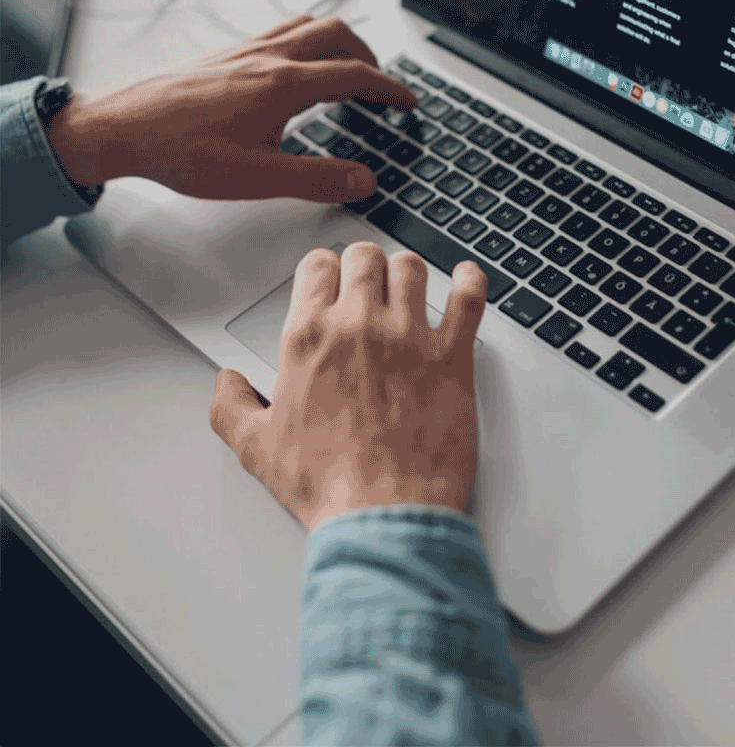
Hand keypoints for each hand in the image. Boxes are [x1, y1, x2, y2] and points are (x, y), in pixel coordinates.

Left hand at [44, 14, 416, 201]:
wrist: (124, 127)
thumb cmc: (182, 150)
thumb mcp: (258, 177)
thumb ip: (317, 179)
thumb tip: (363, 180)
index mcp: (282, 84)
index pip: (354, 75)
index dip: (389, 89)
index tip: (408, 102)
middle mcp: (267, 57)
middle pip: (336, 35)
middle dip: (369, 56)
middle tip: (382, 85)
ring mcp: (246, 50)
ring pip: (308, 26)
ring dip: (339, 41)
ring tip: (350, 68)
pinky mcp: (228, 55)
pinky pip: (280, 31)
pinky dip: (306, 41)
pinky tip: (297, 67)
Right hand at [209, 243, 487, 531]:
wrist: (382, 516)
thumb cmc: (328, 484)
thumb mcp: (257, 448)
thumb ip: (231, 406)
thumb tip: (227, 383)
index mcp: (310, 338)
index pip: (317, 267)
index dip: (323, 269)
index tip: (329, 279)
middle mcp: (359, 326)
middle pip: (364, 258)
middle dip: (363, 264)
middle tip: (367, 281)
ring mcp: (409, 338)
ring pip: (411, 268)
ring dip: (406, 272)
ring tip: (406, 285)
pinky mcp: (452, 358)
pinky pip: (468, 299)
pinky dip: (469, 281)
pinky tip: (464, 278)